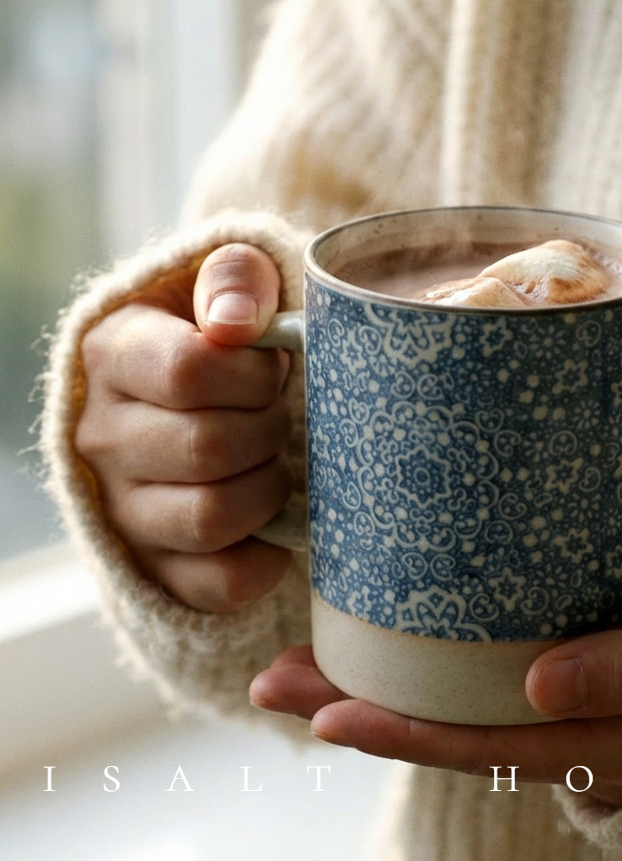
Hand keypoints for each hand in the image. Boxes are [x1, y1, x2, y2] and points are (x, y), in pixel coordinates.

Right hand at [76, 243, 293, 611]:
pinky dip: (268, 556)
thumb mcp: (230, 287)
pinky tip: (276, 520)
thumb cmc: (226, 338)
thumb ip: (236, 278)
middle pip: (206, 448)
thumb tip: (235, 323)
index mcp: (114, 354)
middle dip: (269, 430)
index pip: (189, 372)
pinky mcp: (157, 566)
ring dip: (270, 489)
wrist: (205, 403)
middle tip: (279, 417)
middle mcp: (102, 437)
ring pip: (212, 517)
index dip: (256, 375)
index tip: (272, 369)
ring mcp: (123, 509)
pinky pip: (223, 582)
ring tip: (274, 462)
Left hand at [250, 613, 621, 806]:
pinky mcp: (531, 675)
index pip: (472, 744)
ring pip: (437, 707)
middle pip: (432, 730)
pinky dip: (407, 668)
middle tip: (271, 683)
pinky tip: (367, 643)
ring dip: (363, 688)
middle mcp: (543, 734)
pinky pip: (461, 683)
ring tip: (294, 666)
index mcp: (578, 740)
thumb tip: (540, 685)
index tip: (325, 715)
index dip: (398, 733)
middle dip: (348, 710)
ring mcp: (533, 707)